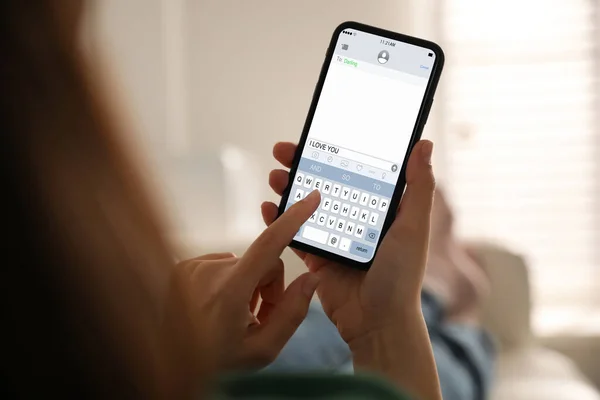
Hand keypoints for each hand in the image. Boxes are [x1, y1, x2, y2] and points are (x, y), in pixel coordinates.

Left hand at [166, 192, 320, 375]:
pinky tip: (218, 307)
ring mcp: (192, 268)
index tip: (310, 198)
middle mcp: (208, 271)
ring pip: (243, 265)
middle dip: (269, 287)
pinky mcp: (183, 268)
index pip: (268, 244)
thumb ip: (292, 313)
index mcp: (229, 291)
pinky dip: (228, 283)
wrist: (169, 370)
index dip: (293, 219)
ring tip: (235, 316)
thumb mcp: (263, 350)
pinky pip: (223, 266)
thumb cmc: (218, 364)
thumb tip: (310, 278)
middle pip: (262, 263)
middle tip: (259, 316)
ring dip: (247, 286)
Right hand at [262, 140, 434, 344]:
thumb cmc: (402, 276)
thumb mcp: (414, 226)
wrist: (378, 323)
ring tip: (274, 176)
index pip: (353, 171)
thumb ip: (419, 187)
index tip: (317, 136)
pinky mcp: (317, 259)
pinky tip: (267, 207)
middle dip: (302, 166)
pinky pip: (294, 235)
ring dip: (288, 189)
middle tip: (283, 151)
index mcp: (379, 210)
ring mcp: (335, 239)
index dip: (334, 152)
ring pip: (306, 206)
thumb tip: (423, 144)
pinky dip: (279, 221)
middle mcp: (356, 221)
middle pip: (325, 184)